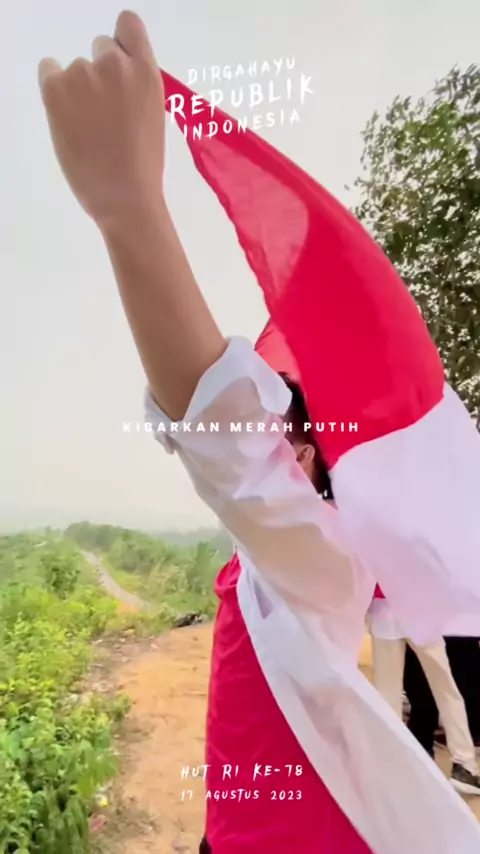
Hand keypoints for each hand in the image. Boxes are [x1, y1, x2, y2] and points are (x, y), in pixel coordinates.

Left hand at [38, 11, 164, 227]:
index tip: (120, 66)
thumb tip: (115, 84)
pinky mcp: (56, 88)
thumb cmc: (143, 167)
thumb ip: (135, 89)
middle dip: (101, 73)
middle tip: (103, 111)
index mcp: (147, 73)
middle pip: (101, 48)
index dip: (122, 42)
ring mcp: (84, 74)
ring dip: (79, 89)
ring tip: (88, 128)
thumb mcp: (151, 116)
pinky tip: (65, 114)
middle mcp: (115, 65)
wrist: (125, 197)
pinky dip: (54, 86)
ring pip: (76, 67)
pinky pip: (48, 68)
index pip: (128, 25)